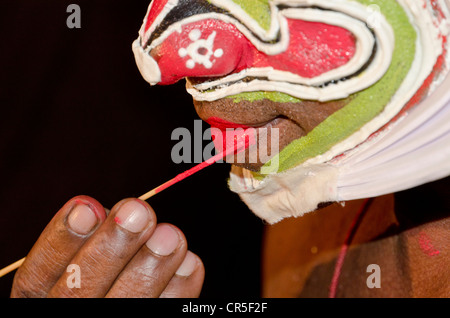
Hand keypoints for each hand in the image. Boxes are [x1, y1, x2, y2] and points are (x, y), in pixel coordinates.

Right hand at [10, 196, 204, 297]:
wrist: (118, 297)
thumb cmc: (98, 274)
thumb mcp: (79, 258)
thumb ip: (90, 238)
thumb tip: (104, 210)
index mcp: (40, 299)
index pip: (37, 276)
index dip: (60, 241)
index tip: (87, 206)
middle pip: (79, 293)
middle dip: (112, 248)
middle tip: (138, 211)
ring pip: (125, 307)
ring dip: (149, 269)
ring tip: (170, 235)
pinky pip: (161, 315)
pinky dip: (178, 291)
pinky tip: (188, 262)